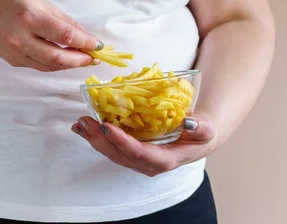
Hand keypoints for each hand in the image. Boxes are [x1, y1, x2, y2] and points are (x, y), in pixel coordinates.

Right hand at [0, 0, 102, 70]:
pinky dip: (56, 65)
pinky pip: (40, 66)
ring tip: (84, 59)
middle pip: (57, 58)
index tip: (100, 46)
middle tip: (95, 58)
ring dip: (70, 65)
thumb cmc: (13, 2)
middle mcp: (20, 38)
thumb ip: (65, 22)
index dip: (85, 43)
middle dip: (80, 60)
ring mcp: (15, 53)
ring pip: (49, 66)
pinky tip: (66, 59)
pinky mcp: (13, 62)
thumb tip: (87, 38)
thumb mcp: (42, 4)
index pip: (64, 35)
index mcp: (30, 18)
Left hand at [71, 114, 216, 176]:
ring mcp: (139, 160)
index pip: (139, 153)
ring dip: (94, 138)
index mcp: (165, 160)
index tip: (107, 127)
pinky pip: (112, 147)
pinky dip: (97, 137)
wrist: (198, 139)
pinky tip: (85, 127)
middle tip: (85, 121)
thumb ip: (200, 127)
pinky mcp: (133, 153)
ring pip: (112, 153)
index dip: (122, 141)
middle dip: (100, 139)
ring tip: (79, 124)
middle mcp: (148, 164)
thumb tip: (188, 122)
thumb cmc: (201, 133)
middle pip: (120, 154)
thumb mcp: (206, 129)